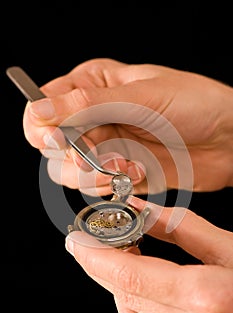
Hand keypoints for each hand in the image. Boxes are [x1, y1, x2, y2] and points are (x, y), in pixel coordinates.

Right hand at [23, 58, 232, 194]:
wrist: (226, 139)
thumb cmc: (193, 103)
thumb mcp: (140, 96)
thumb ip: (87, 104)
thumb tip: (37, 111)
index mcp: (92, 86)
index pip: (42, 108)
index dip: (42, 128)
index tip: (59, 140)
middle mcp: (93, 117)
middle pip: (52, 146)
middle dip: (73, 156)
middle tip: (96, 156)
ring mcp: (105, 147)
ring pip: (70, 172)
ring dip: (93, 175)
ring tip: (125, 165)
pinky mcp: (118, 172)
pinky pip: (96, 187)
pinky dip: (112, 185)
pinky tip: (138, 172)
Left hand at [65, 196, 232, 312]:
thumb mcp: (231, 248)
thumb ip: (180, 227)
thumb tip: (138, 208)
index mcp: (207, 298)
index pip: (129, 276)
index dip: (95, 257)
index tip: (76, 240)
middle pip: (123, 295)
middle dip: (101, 266)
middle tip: (91, 243)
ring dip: (117, 285)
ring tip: (122, 258)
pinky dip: (133, 305)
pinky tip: (141, 286)